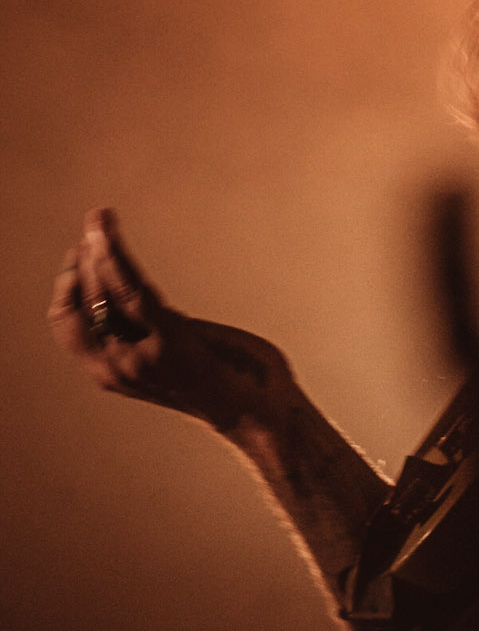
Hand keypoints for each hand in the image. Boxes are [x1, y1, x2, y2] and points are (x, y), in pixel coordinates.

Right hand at [48, 207, 294, 438]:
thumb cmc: (225, 377)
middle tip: (95, 223)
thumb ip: (150, 326)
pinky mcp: (169, 342)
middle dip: (78, 264)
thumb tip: (132, 294)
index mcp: (113, 371)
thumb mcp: (174, 347)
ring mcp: (138, 358)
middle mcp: (115, 369)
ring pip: (99, 295)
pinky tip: (110, 235)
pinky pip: (131, 292)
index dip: (67, 286)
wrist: (259, 412)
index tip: (82, 251)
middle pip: (73, 310)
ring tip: (101, 218)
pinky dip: (116, 258)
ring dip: (98, 250)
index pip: (67, 326)